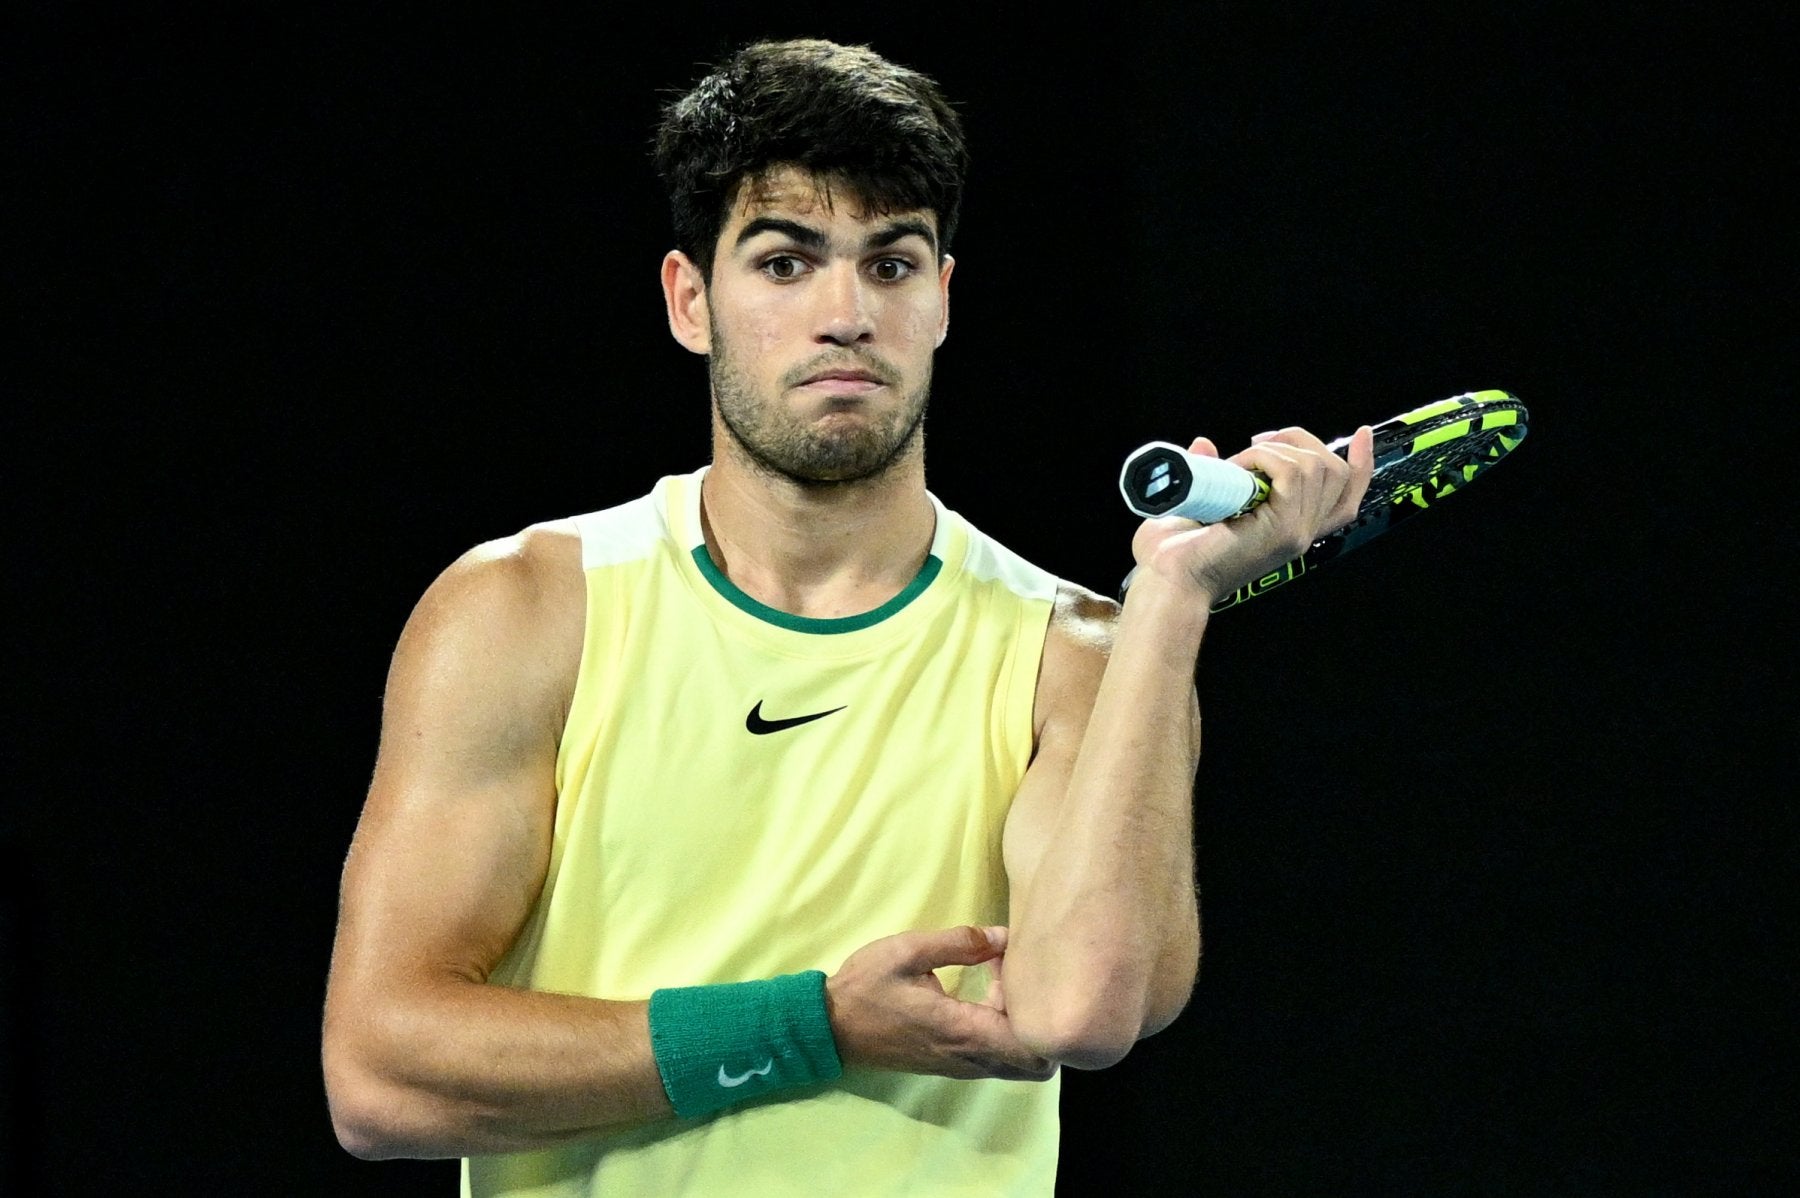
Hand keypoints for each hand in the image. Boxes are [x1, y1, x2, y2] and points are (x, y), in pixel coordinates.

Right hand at [825, 925, 1055, 1082]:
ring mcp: (960, 1067)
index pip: (1032, 1050)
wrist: (832, 1026)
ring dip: (1018, 1027)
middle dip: (1038, 1024)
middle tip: (1019, 982)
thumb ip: (960, 942)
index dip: (1041, 1016)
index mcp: (963, 1032)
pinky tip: (981, 995)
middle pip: (1035, 1064)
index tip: (1023, 979)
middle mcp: (968, 1058)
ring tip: (997, 982)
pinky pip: (994, 1057)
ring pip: (1016, 1062)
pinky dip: (1001, 1031)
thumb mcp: (908, 951)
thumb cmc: (867, 986)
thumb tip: (1004, 935)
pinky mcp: (950, 1065)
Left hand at [1130, 425, 1374, 603]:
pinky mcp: (1283, 528)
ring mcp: (1295, 532)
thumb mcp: (1202, 502)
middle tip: (1258, 443)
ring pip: (1317, 466)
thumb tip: (1204, 445)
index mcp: (1290, 531)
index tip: (1362, 435)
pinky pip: (1291, 472)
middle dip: (1302, 441)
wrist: (1166, 581)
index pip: (1345, 498)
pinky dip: (1264, 457)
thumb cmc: (1173, 554)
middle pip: (1337, 473)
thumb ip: (1212, 474)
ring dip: (1276, 449)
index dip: (1360, 464)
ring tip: (1239, 462)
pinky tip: (1236, 468)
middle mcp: (1301, 533)